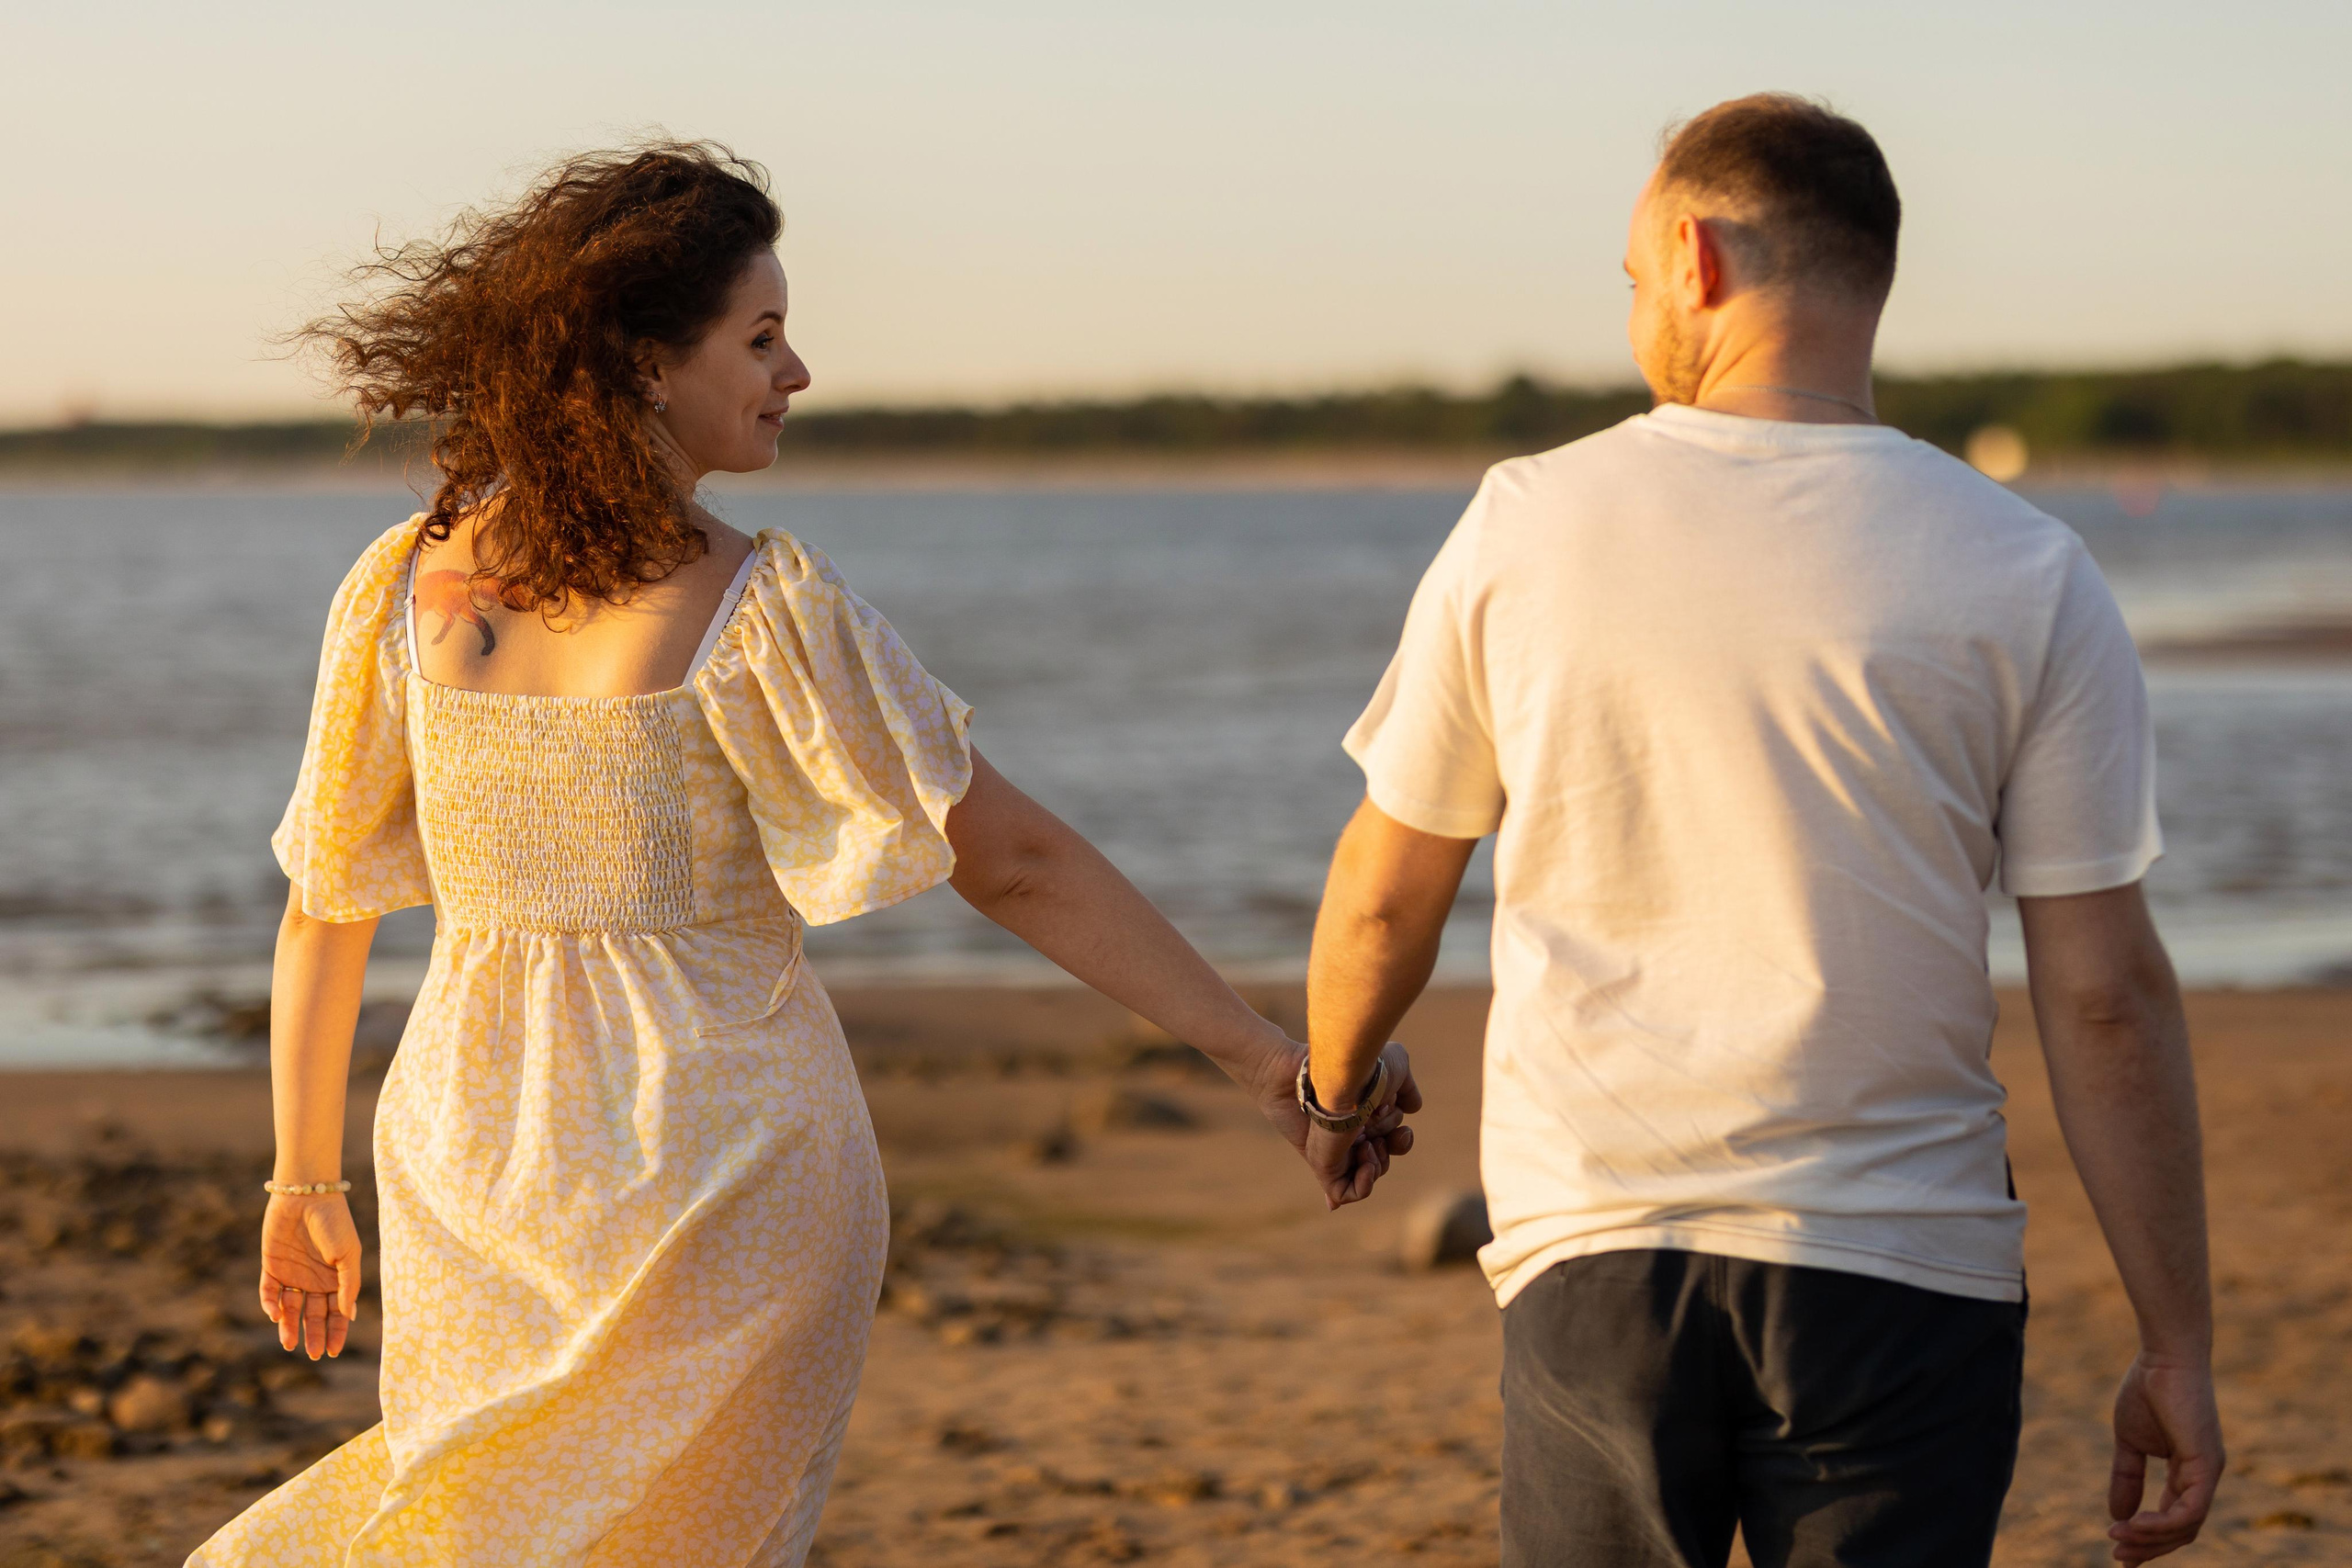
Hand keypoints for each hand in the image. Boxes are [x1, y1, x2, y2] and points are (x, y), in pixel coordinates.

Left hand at [258, 1193, 362, 1359]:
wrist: (307, 1194)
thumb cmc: (334, 1222)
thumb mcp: (348, 1254)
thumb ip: (348, 1284)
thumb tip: (348, 1316)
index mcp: (337, 1278)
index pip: (337, 1311)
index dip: (336, 1331)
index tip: (333, 1351)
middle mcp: (315, 1279)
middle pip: (314, 1314)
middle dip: (314, 1334)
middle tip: (314, 1354)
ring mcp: (293, 1274)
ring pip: (290, 1308)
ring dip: (289, 1326)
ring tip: (289, 1344)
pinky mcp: (272, 1265)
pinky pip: (269, 1291)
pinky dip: (271, 1304)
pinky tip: (275, 1314)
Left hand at [1301, 1041, 1422, 1209]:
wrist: (1333, 1071)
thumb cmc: (1364, 1067)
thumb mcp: (1397, 1070)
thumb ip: (1406, 1090)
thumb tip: (1413, 1108)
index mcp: (1366, 1112)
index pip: (1389, 1138)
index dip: (1400, 1139)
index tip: (1403, 1130)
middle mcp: (1351, 1131)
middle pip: (1383, 1157)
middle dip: (1394, 1147)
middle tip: (1382, 1133)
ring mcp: (1336, 1149)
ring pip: (1369, 1175)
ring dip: (1379, 1164)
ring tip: (1368, 1144)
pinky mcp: (1322, 1164)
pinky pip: (1343, 1193)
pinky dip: (1363, 1185)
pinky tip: (1367, 1164)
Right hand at [2106, 1351, 2223, 1563]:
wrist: (2163, 1357)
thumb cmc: (2147, 1389)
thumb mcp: (2128, 1441)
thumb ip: (2126, 1477)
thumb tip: (2117, 1515)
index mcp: (2188, 1471)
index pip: (2174, 1517)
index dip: (2147, 1536)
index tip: (2116, 1547)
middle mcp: (2204, 1477)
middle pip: (2183, 1530)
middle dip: (2149, 1547)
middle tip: (2117, 1558)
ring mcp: (2208, 1473)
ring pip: (2187, 1526)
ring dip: (2151, 1539)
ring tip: (2117, 1538)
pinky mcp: (2206, 1465)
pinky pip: (2190, 1511)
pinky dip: (2162, 1524)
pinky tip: (2134, 1523)